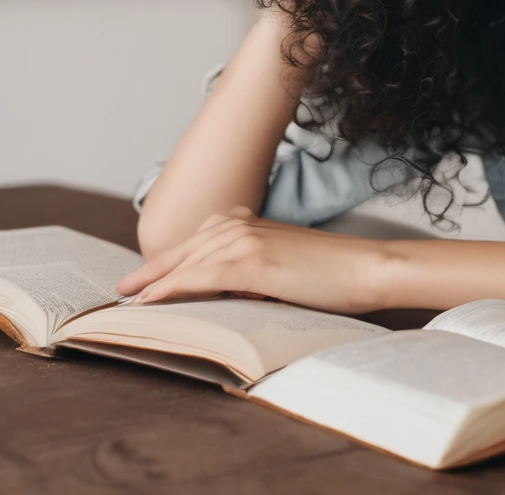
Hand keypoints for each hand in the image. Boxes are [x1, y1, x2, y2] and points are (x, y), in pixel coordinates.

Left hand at [115, 207, 383, 314]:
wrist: (363, 267)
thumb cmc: (332, 274)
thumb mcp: (283, 268)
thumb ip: (252, 273)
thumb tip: (223, 294)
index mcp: (252, 223)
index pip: (199, 241)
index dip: (170, 259)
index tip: (147, 277)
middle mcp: (243, 225)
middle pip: (184, 249)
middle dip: (152, 269)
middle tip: (123, 288)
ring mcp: (245, 240)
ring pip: (186, 263)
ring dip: (154, 281)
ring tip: (131, 299)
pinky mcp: (251, 262)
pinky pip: (198, 277)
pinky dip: (171, 287)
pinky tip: (151, 299)